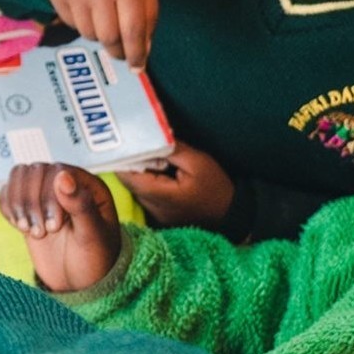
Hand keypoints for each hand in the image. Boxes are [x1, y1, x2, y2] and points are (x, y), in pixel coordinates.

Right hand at [0, 163, 121, 292]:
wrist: (80, 282)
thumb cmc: (94, 260)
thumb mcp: (93, 236)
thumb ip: (80, 204)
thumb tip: (63, 176)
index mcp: (88, 186)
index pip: (57, 171)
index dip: (49, 196)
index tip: (54, 226)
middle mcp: (66, 185)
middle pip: (34, 171)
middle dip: (32, 203)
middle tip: (42, 233)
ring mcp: (44, 194)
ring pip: (18, 176)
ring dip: (18, 204)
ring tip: (29, 229)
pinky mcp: (28, 207)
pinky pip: (7, 193)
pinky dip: (7, 207)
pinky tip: (20, 226)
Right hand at [46, 0, 158, 70]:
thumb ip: (148, 15)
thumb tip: (143, 51)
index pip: (132, 31)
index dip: (136, 54)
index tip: (138, 66)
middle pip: (108, 38)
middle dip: (118, 49)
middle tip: (122, 50)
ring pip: (89, 34)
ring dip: (100, 34)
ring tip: (105, 16)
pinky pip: (72, 24)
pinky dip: (83, 22)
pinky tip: (88, 5)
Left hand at [116, 142, 234, 227]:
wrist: (230, 214)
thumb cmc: (215, 187)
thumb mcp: (197, 162)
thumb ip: (171, 150)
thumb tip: (150, 137)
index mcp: (158, 194)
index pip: (127, 175)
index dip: (123, 158)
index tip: (124, 142)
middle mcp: (150, 207)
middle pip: (129, 181)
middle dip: (131, 162)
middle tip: (137, 144)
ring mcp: (153, 213)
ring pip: (136, 187)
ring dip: (141, 172)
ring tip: (151, 156)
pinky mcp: (158, 215)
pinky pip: (145, 194)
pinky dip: (148, 181)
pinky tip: (160, 170)